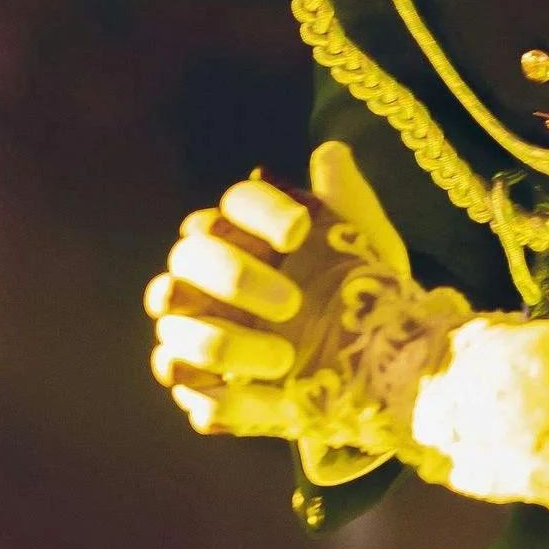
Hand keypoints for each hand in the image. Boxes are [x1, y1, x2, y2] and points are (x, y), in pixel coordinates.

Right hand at [144, 147, 417, 442]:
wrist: (374, 365)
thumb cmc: (359, 294)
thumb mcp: (364, 248)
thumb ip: (344, 198)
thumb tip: (329, 152)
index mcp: (246, 231)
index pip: (235, 203)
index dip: (262, 211)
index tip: (302, 230)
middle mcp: (206, 274)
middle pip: (189, 256)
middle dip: (234, 277)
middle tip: (292, 304)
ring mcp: (194, 327)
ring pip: (175, 323)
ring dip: (225, 342)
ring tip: (286, 359)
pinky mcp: (198, 382)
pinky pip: (185, 382)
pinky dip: (222, 393)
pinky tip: (268, 397)